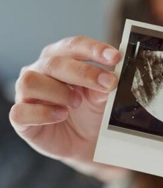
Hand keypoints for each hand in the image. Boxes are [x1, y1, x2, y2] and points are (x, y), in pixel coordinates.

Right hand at [9, 36, 129, 181]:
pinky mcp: (21, 117)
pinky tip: (62, 115)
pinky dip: (44, 114)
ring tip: (77, 103)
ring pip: (31, 81)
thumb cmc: (89, 113)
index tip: (115, 57)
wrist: (82, 142)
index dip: (94, 49)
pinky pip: (22, 111)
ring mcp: (28, 94)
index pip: (74, 46)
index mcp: (61, 59)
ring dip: (60, 92)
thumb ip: (102, 87)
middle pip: (54, 62)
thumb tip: (110, 79)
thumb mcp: (100, 99)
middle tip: (108, 83)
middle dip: (84, 72)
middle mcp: (41, 71)